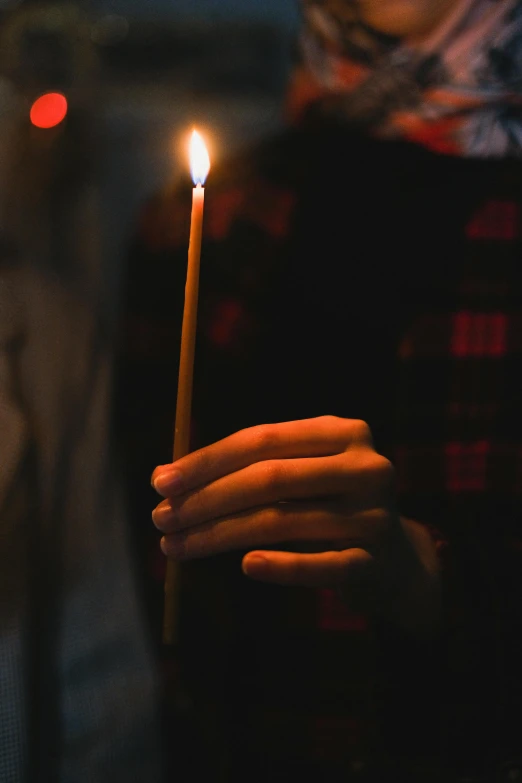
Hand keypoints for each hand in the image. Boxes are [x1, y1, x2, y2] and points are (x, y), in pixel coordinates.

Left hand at [152, 416, 439, 635]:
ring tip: (177, 547)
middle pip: (269, 478)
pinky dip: (280, 566)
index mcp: (342, 432)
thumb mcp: (300, 474)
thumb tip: (165, 477)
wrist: (395, 560)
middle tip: (160, 519)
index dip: (208, 460)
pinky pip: (319, 566)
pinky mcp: (374, 561)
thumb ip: (247, 469)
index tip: (161, 482)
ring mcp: (374, 514)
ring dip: (219, 536)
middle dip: (206, 500)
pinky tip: (246, 566)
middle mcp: (365, 466)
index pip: (263, 440)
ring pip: (282, 522)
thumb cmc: (328, 506)